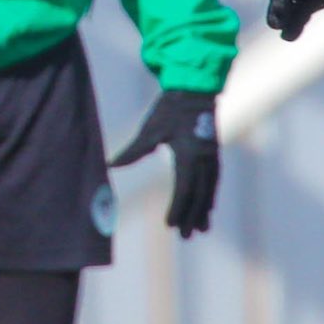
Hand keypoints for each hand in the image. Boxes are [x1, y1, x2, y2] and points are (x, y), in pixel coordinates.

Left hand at [110, 88, 219, 237]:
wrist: (195, 87)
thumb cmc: (169, 108)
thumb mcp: (150, 129)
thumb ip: (133, 151)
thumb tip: (110, 165)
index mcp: (188, 154)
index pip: (183, 189)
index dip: (177, 209)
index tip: (169, 225)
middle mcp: (203, 158)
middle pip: (198, 194)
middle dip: (192, 216)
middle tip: (185, 236)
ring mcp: (211, 155)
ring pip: (209, 189)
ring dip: (204, 210)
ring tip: (201, 229)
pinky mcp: (214, 152)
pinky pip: (214, 180)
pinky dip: (211, 196)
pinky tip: (208, 206)